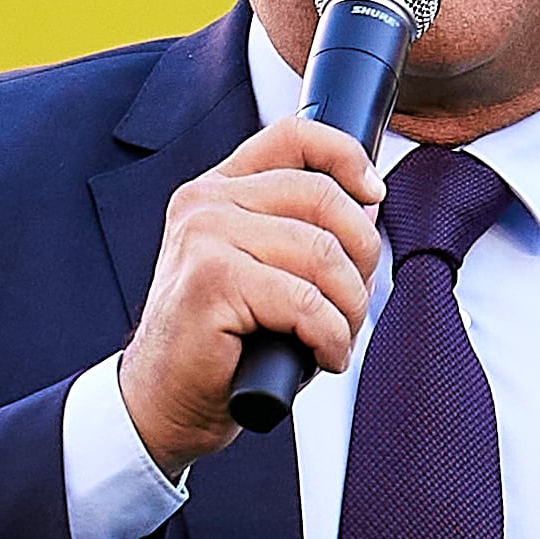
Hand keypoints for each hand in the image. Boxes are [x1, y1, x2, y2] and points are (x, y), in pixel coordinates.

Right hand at [116, 114, 384, 476]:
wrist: (164, 401)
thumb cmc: (222, 346)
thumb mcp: (269, 273)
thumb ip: (307, 232)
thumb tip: (369, 203)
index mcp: (220, 191)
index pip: (293, 137)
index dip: (347, 157)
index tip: (375, 195)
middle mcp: (206, 204)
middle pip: (322, 196)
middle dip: (362, 255)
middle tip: (355, 303)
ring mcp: (204, 237)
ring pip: (322, 254)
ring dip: (348, 308)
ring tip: (337, 338)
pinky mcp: (211, 282)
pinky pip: (306, 302)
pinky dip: (330, 337)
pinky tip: (322, 357)